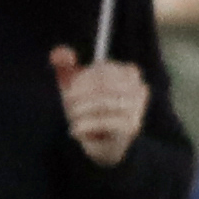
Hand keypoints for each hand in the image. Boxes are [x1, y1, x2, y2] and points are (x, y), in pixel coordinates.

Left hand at [51, 49, 147, 167]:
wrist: (105, 145)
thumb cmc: (90, 110)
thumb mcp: (76, 87)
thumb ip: (66, 67)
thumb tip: (60, 53)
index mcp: (129, 73)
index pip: (103, 68)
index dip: (82, 79)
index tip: (70, 90)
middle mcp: (138, 89)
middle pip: (102, 85)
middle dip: (78, 96)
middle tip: (67, 106)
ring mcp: (136, 108)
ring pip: (101, 104)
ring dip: (79, 112)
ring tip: (72, 119)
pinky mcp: (130, 127)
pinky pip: (102, 122)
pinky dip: (83, 126)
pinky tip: (77, 131)